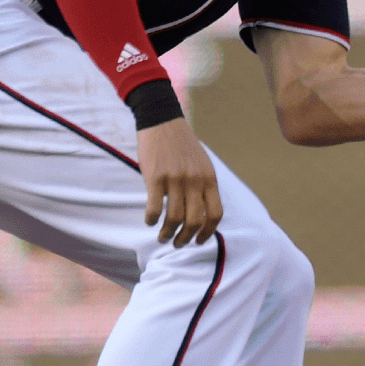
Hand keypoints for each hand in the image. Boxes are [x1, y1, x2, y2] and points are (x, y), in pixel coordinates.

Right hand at [137, 118, 222, 246]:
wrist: (163, 122)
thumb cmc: (182, 146)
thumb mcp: (202, 164)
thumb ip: (204, 186)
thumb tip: (203, 213)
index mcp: (209, 179)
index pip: (215, 214)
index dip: (208, 232)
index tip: (199, 241)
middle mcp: (195, 181)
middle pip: (194, 221)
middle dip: (186, 238)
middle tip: (178, 243)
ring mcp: (175, 180)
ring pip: (174, 218)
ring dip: (167, 233)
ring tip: (163, 237)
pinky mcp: (155, 177)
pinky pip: (155, 208)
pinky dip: (152, 220)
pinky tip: (150, 222)